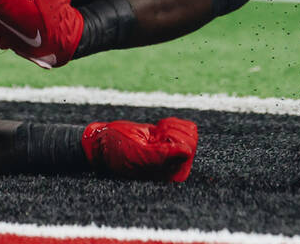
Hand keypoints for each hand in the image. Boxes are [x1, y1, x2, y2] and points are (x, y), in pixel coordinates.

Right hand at [82, 117, 198, 181]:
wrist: (107, 143)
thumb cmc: (119, 151)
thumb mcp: (138, 153)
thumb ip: (162, 155)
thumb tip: (187, 152)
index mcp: (171, 176)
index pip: (188, 149)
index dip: (169, 138)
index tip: (152, 142)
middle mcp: (177, 168)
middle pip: (192, 139)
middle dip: (169, 132)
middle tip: (151, 138)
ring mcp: (178, 155)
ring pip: (191, 131)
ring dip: (169, 127)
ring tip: (153, 136)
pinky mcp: (176, 143)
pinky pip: (188, 126)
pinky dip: (171, 123)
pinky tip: (157, 132)